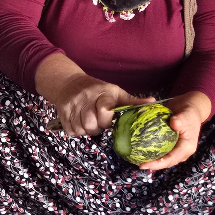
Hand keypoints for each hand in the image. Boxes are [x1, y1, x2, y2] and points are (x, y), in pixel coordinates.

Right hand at [35, 54, 151, 135]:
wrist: (69, 82)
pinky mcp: (62, 112)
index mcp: (102, 93)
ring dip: (87, 130)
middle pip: (91, 124)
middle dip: (97, 128)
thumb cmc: (98, 89)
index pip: (104, 111)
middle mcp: (85, 98)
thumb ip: (132, 101)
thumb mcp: (115, 92)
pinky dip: (77, 131)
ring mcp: (72, 105)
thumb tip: (153, 102)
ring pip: (81, 129)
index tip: (109, 120)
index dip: (107, 120)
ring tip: (91, 122)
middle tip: (99, 123)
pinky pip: (71, 131)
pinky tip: (80, 123)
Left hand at [139, 91, 210, 170]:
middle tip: (139, 165)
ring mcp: (176, 150)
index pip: (172, 159)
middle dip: (153, 165)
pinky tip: (141, 151)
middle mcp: (182, 152)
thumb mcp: (186, 114)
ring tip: (138, 160)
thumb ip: (181, 119)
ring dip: (152, 161)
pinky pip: (161, 152)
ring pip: (163, 159)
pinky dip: (152, 152)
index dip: (159, 164)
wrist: (190, 109)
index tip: (146, 164)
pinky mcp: (171, 146)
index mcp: (187, 147)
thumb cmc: (189, 112)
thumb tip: (174, 123)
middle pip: (167, 162)